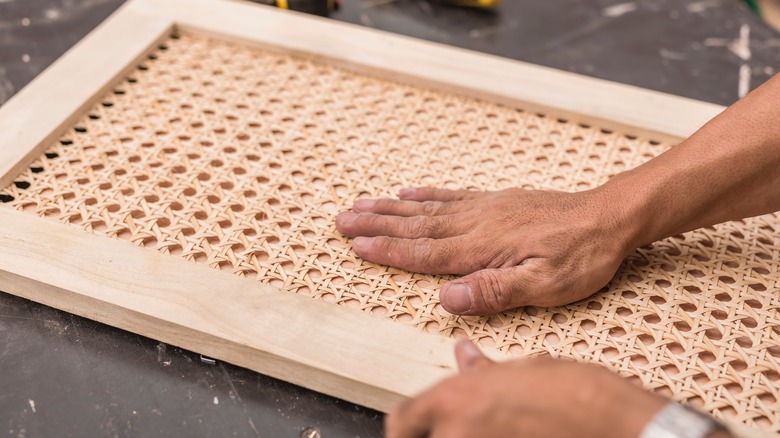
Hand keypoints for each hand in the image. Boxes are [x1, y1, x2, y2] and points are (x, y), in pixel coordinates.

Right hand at [335, 187, 633, 314]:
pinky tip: (409, 191)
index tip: (356, 246)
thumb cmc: (580, 257)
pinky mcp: (496, 201)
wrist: (608, 217)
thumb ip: (495, 290)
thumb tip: (447, 298)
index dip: (388, 251)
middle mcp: (476, 223)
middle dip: (376, 225)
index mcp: (482, 247)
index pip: (425, 252)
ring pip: (427, 208)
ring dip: (391, 208)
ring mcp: (485, 208)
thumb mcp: (546, 285)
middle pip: (416, 226)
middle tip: (341, 220)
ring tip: (361, 204)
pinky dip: (426, 194)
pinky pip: (452, 195)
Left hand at [385, 341, 667, 437]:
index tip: (412, 428)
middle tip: (456, 429)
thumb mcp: (525, 370)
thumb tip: (463, 355)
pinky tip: (510, 436)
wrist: (621, 430)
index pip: (401, 420)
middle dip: (433, 434)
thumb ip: (483, 371)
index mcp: (456, 401)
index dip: (404, 426)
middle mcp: (457, 435)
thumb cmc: (578, 396)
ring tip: (493, 428)